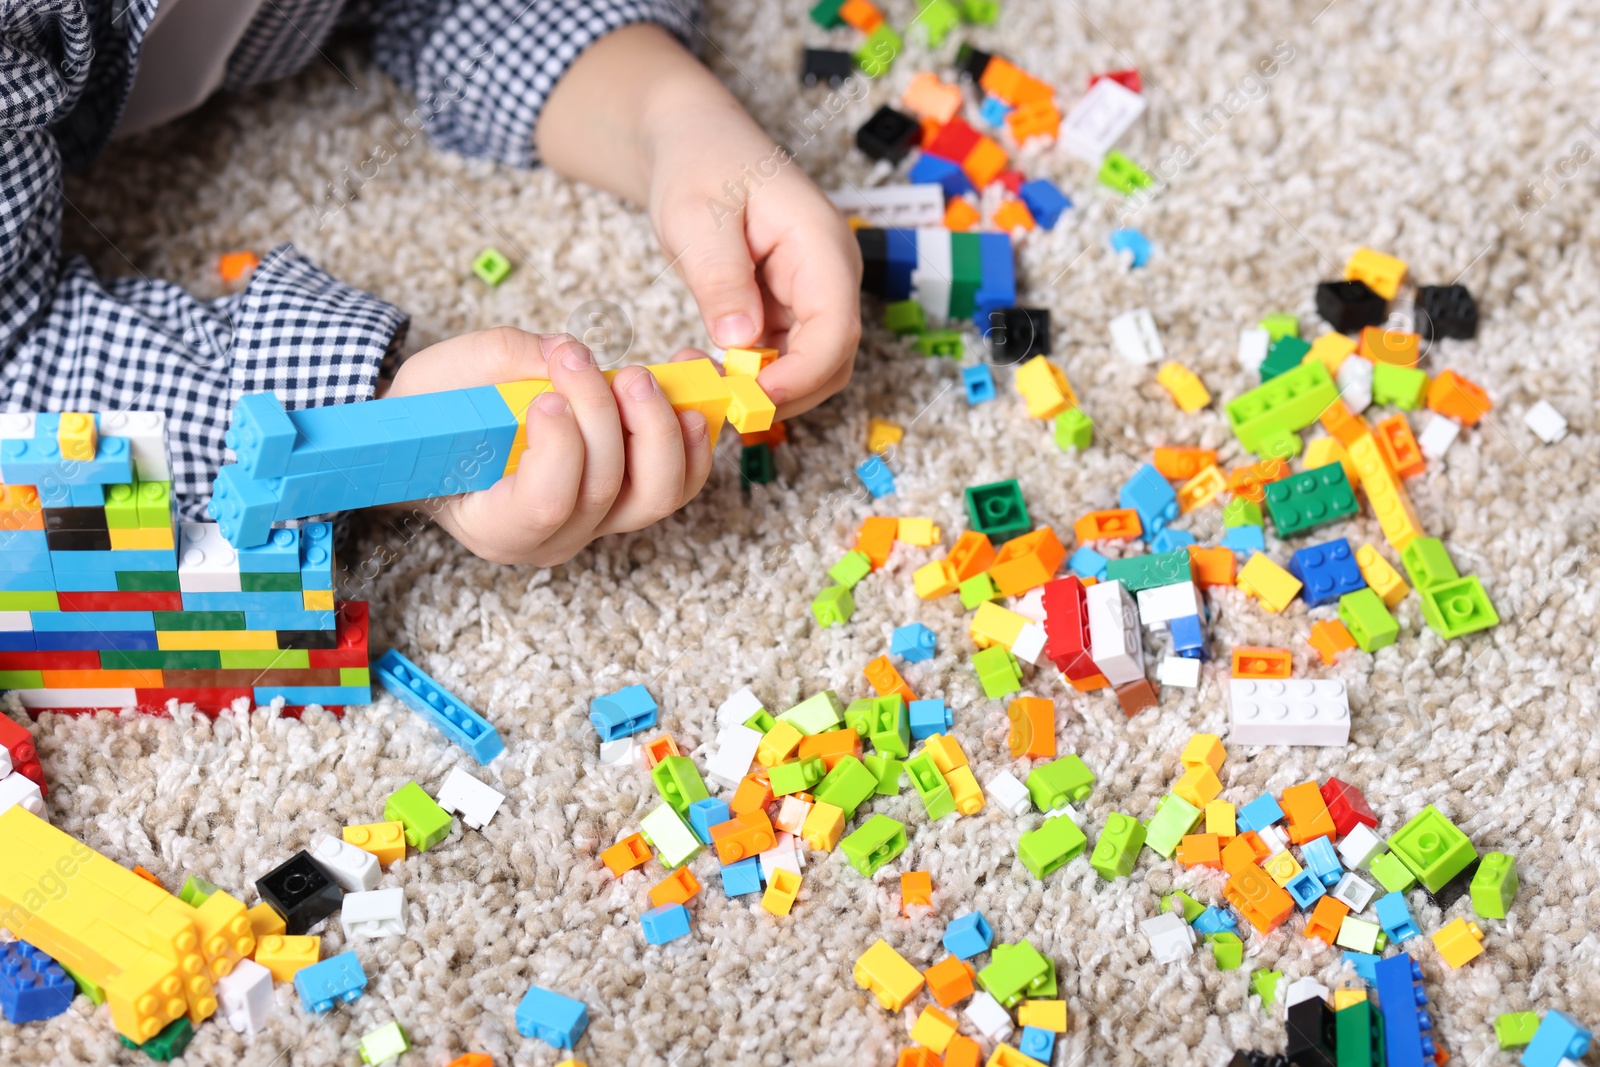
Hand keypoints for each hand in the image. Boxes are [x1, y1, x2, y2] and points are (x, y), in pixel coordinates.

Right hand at [382, 328, 711, 565]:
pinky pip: (680, 481)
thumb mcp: (439, 379)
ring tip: (639, 376)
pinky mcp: (630, 496)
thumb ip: (502, 361)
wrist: (442, 437)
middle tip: (581, 361)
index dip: (560, 448)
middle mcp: (556, 538)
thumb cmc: (434, 415)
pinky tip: (687, 394)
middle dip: (604, 416)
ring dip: (658, 428)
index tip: (547, 396)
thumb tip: (571, 351)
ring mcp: (600, 522)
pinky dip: (692, 439)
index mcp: (497, 526)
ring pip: (657, 494)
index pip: (547, 504)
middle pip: (607, 492)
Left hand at [646, 97, 863, 419]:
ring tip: (708, 382)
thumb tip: (739, 341)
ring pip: (810, 367)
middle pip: (832, 360)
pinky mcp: (790, 308)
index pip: (836, 330)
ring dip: (765, 388)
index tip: (750, 397)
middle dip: (784, 392)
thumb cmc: (699, 162)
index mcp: (821, 245)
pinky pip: (783, 358)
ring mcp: (813, 293)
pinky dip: (752, 375)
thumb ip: (720, 276)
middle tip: (721, 401)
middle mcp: (830, 274)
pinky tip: (712, 367)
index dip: (800, 375)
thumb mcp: (696, 215)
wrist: (695, 141)